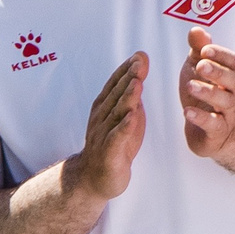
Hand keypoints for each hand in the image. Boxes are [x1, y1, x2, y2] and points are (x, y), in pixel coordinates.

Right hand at [67, 55, 147, 202]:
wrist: (95, 178)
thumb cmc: (115, 144)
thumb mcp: (124, 117)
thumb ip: (130, 98)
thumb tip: (138, 75)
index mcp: (105, 108)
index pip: (116, 86)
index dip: (126, 70)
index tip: (140, 55)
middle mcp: (102, 118)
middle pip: (116, 95)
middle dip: (128, 76)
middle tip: (140, 60)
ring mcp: (104, 135)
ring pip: (116, 113)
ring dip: (126, 97)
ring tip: (137, 81)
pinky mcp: (109, 153)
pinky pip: (116, 138)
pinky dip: (124, 126)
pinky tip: (133, 116)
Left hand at [178, 28, 234, 159]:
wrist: (215, 133)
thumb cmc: (207, 95)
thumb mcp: (199, 70)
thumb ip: (198, 50)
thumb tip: (195, 29)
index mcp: (230, 77)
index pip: (233, 62)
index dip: (220, 54)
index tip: (204, 49)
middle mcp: (233, 94)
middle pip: (232, 80)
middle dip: (217, 71)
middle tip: (200, 65)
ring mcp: (227, 113)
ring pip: (224, 101)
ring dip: (208, 92)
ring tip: (190, 86)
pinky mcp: (218, 132)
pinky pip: (213, 124)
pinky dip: (201, 117)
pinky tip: (187, 111)